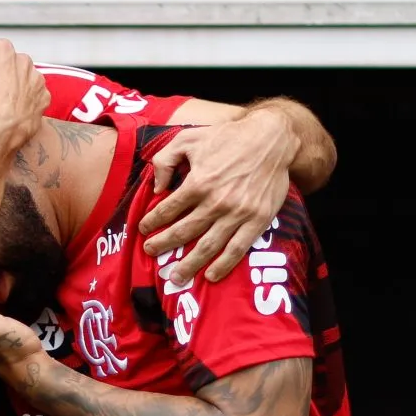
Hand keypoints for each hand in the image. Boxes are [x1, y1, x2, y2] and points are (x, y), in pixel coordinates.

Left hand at [140, 108, 295, 283]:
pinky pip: (237, 248)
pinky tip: (211, 275)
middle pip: (183, 232)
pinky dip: (223, 265)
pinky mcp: (257, 220)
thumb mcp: (188, 138)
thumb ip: (165, 160)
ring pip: (207, 246)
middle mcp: (216, 202)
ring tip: (175, 277)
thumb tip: (156, 188)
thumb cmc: (227, 137)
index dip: (152, 222)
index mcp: (198, 182)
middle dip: (163, 245)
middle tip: (150, 252)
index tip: (144, 229)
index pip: (167, 209)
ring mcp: (237, 214)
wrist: (271, 139)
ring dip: (189, 264)